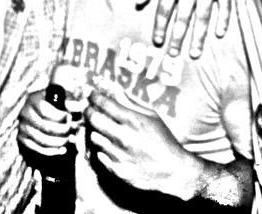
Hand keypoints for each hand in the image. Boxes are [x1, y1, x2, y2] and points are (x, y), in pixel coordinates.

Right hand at [18, 90, 75, 156]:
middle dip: (62, 130)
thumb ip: (70, 101)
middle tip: (73, 130)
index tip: (70, 117)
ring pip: (41, 140)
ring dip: (59, 142)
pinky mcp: (22, 138)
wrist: (40, 107)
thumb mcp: (62, 95)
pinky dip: (52, 151)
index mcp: (34, 99)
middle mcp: (25, 113)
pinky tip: (63, 149)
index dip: (59, 117)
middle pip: (44, 127)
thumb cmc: (54, 100)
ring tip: (70, 139)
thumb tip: (78, 108)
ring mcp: (22, 127)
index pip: (45, 111)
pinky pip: (38, 148)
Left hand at [84, 90, 203, 199]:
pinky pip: (99, 154)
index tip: (92, 94)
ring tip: (103, 129)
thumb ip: (132, 103)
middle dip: (88, 111)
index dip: (94, 97)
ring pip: (94, 137)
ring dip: (95, 130)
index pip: (104, 104)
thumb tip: (117, 91)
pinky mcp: (115, 169)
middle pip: (93, 119)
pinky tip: (111, 146)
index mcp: (132, 120)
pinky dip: (102, 148)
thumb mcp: (152, 116)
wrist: (172, 170)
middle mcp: (122, 136)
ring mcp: (117, 154)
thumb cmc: (164, 140)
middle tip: (89, 109)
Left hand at [137, 0, 232, 58]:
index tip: (158, 41)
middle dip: (177, 37)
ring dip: (198, 36)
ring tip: (195, 52)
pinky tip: (219, 33)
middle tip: (174, 54)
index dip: (160, 27)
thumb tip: (139, 2)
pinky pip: (225, 5)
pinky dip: (223, 19)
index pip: (164, 10)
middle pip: (182, 17)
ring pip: (203, 16)